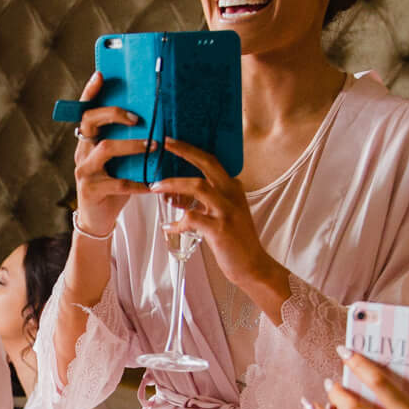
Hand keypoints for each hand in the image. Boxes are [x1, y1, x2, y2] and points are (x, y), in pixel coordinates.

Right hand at [70, 71, 153, 237]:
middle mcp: (82, 151)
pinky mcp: (92, 190)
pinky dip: (137, 183)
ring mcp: (85, 170)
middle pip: (91, 122)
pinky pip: (118, 183)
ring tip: (153, 146)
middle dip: (113, 114)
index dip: (91, 92)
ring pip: (106, 149)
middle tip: (136, 117)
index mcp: (88, 140)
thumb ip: (126, 142)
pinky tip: (151, 184)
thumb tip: (153, 121)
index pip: (86, 110)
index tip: (101, 75)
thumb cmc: (112, 184)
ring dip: (132, 145)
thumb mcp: (117, 161)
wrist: (98, 219)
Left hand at [150, 141, 284, 297]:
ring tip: (155, 187)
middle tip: (164, 144)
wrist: (253, 266)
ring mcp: (227, 211)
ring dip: (173, 184)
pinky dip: (176, 222)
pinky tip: (168, 227)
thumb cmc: (235, 241)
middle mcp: (232, 194)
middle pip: (207, 163)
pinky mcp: (220, 229)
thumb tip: (174, 195)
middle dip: (184, 151)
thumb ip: (204, 202)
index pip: (211, 161)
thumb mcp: (224, 214)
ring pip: (197, 186)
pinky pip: (191, 218)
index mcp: (233, 188)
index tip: (172, 143)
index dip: (191, 151)